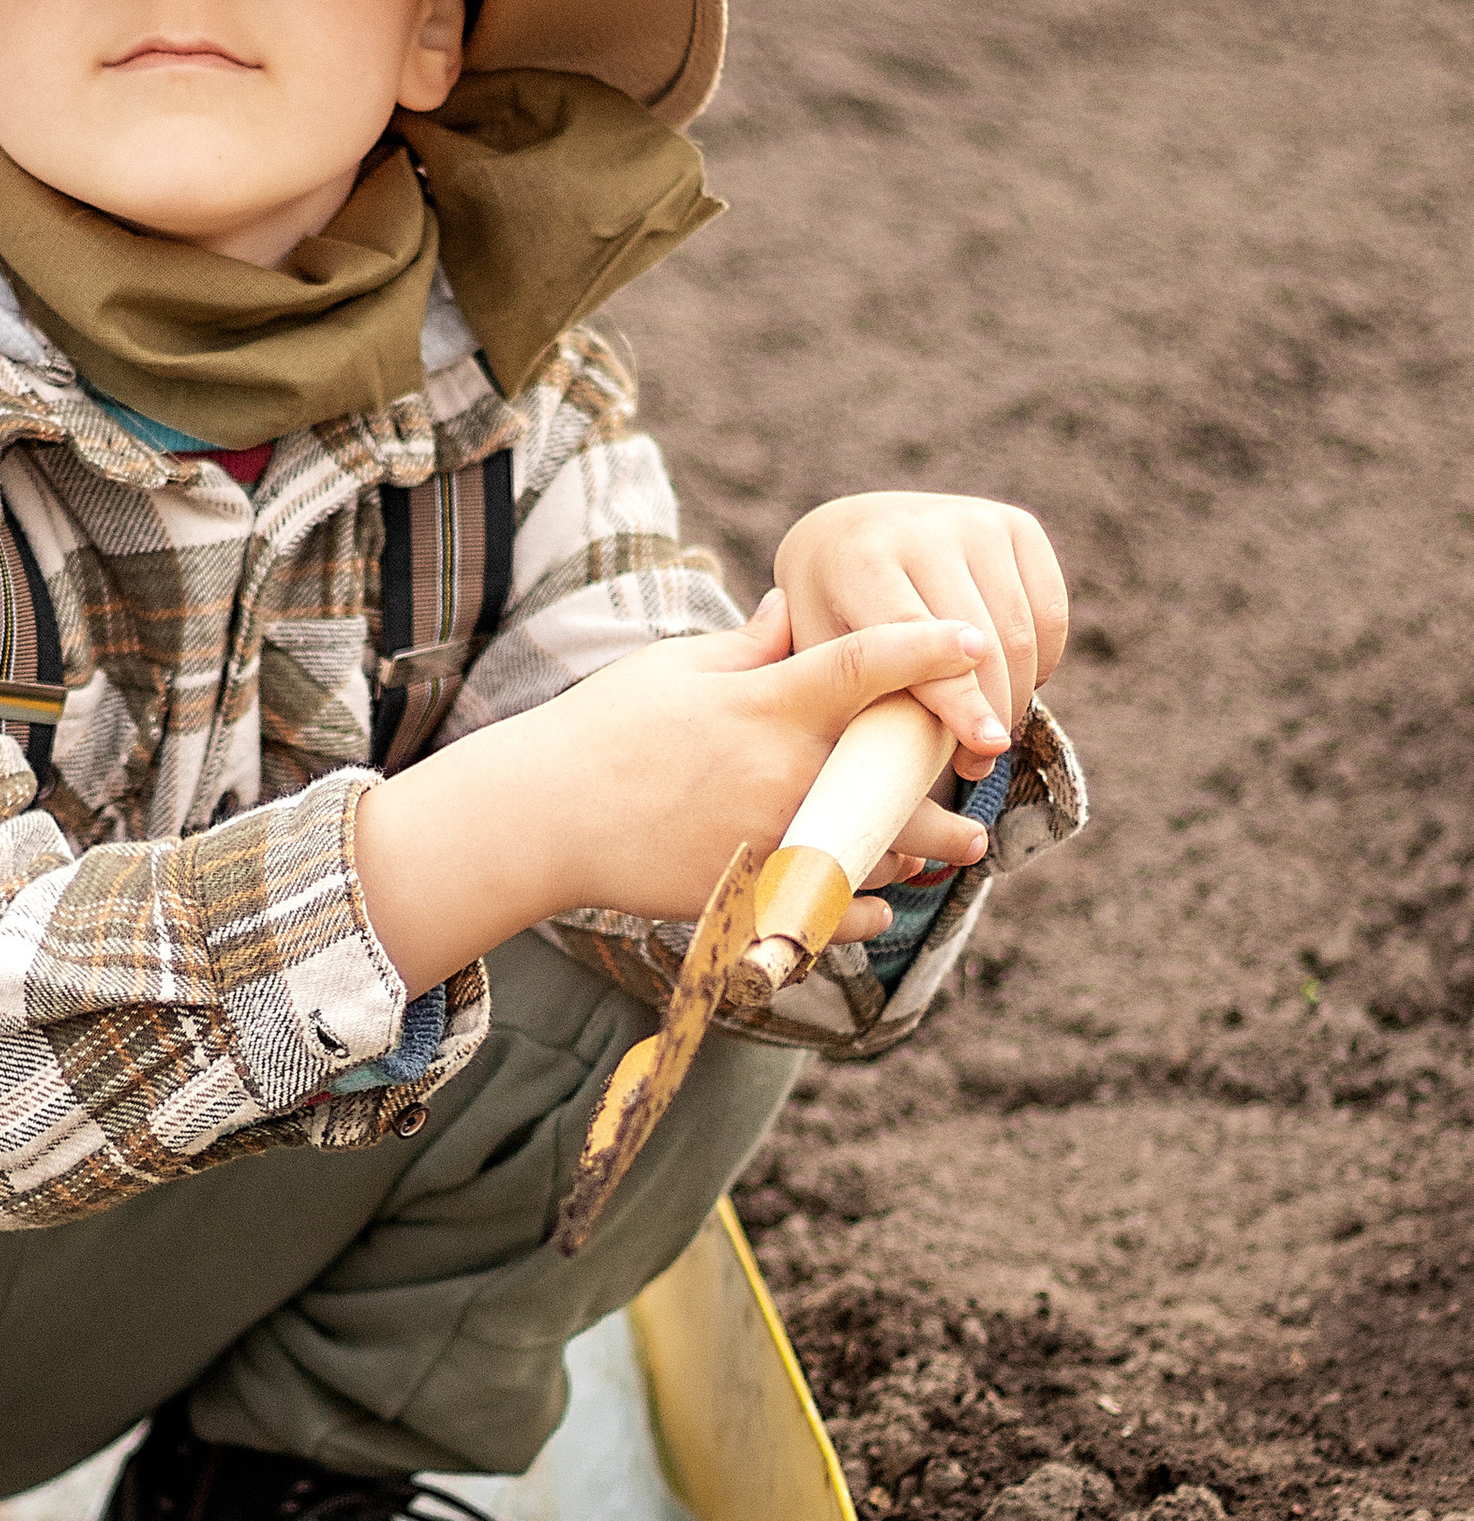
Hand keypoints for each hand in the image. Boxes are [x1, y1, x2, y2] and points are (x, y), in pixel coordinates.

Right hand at [351, 598, 994, 996]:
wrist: (541, 817)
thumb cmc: (602, 730)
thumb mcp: (673, 667)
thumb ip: (746, 647)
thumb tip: (789, 605)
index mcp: (765, 702)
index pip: (867, 664)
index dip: (930, 649)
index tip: (974, 642)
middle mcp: (780, 770)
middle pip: (900, 780)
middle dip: (950, 791)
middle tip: (979, 796)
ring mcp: (769, 836)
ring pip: (879, 853)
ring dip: (919, 855)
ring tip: (943, 853)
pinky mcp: (749, 890)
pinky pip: (834, 915)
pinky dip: (865, 915)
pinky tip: (878, 906)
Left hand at [774, 491, 1067, 780]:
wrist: (850, 537)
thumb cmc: (829, 622)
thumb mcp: (820, 656)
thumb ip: (858, 701)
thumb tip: (889, 776)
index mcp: (858, 561)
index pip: (916, 639)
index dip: (955, 698)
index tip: (984, 747)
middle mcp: (919, 528)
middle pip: (981, 642)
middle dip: (990, 713)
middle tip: (976, 764)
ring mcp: (972, 520)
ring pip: (1022, 633)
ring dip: (1016, 696)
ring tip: (987, 733)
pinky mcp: (1014, 524)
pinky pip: (1049, 613)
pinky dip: (1041, 663)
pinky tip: (1010, 684)